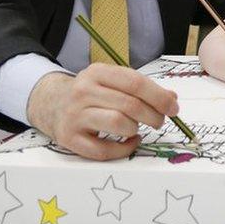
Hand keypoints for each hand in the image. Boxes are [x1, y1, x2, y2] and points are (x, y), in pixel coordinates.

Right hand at [27, 64, 179, 160]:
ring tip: (136, 128)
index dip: (159, 97)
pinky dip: (123, 149)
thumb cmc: (92, 94)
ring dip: (135, 129)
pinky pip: (103, 150)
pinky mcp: (69, 138)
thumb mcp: (112, 81)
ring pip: (118, 124)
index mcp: (97, 72)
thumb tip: (171, 99)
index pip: (135, 83)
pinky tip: (129, 142)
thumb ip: (142, 88)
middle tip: (159, 121)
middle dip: (153, 116)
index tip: (173, 108)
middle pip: (130, 105)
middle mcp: (83, 91)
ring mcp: (74, 115)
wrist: (50, 104)